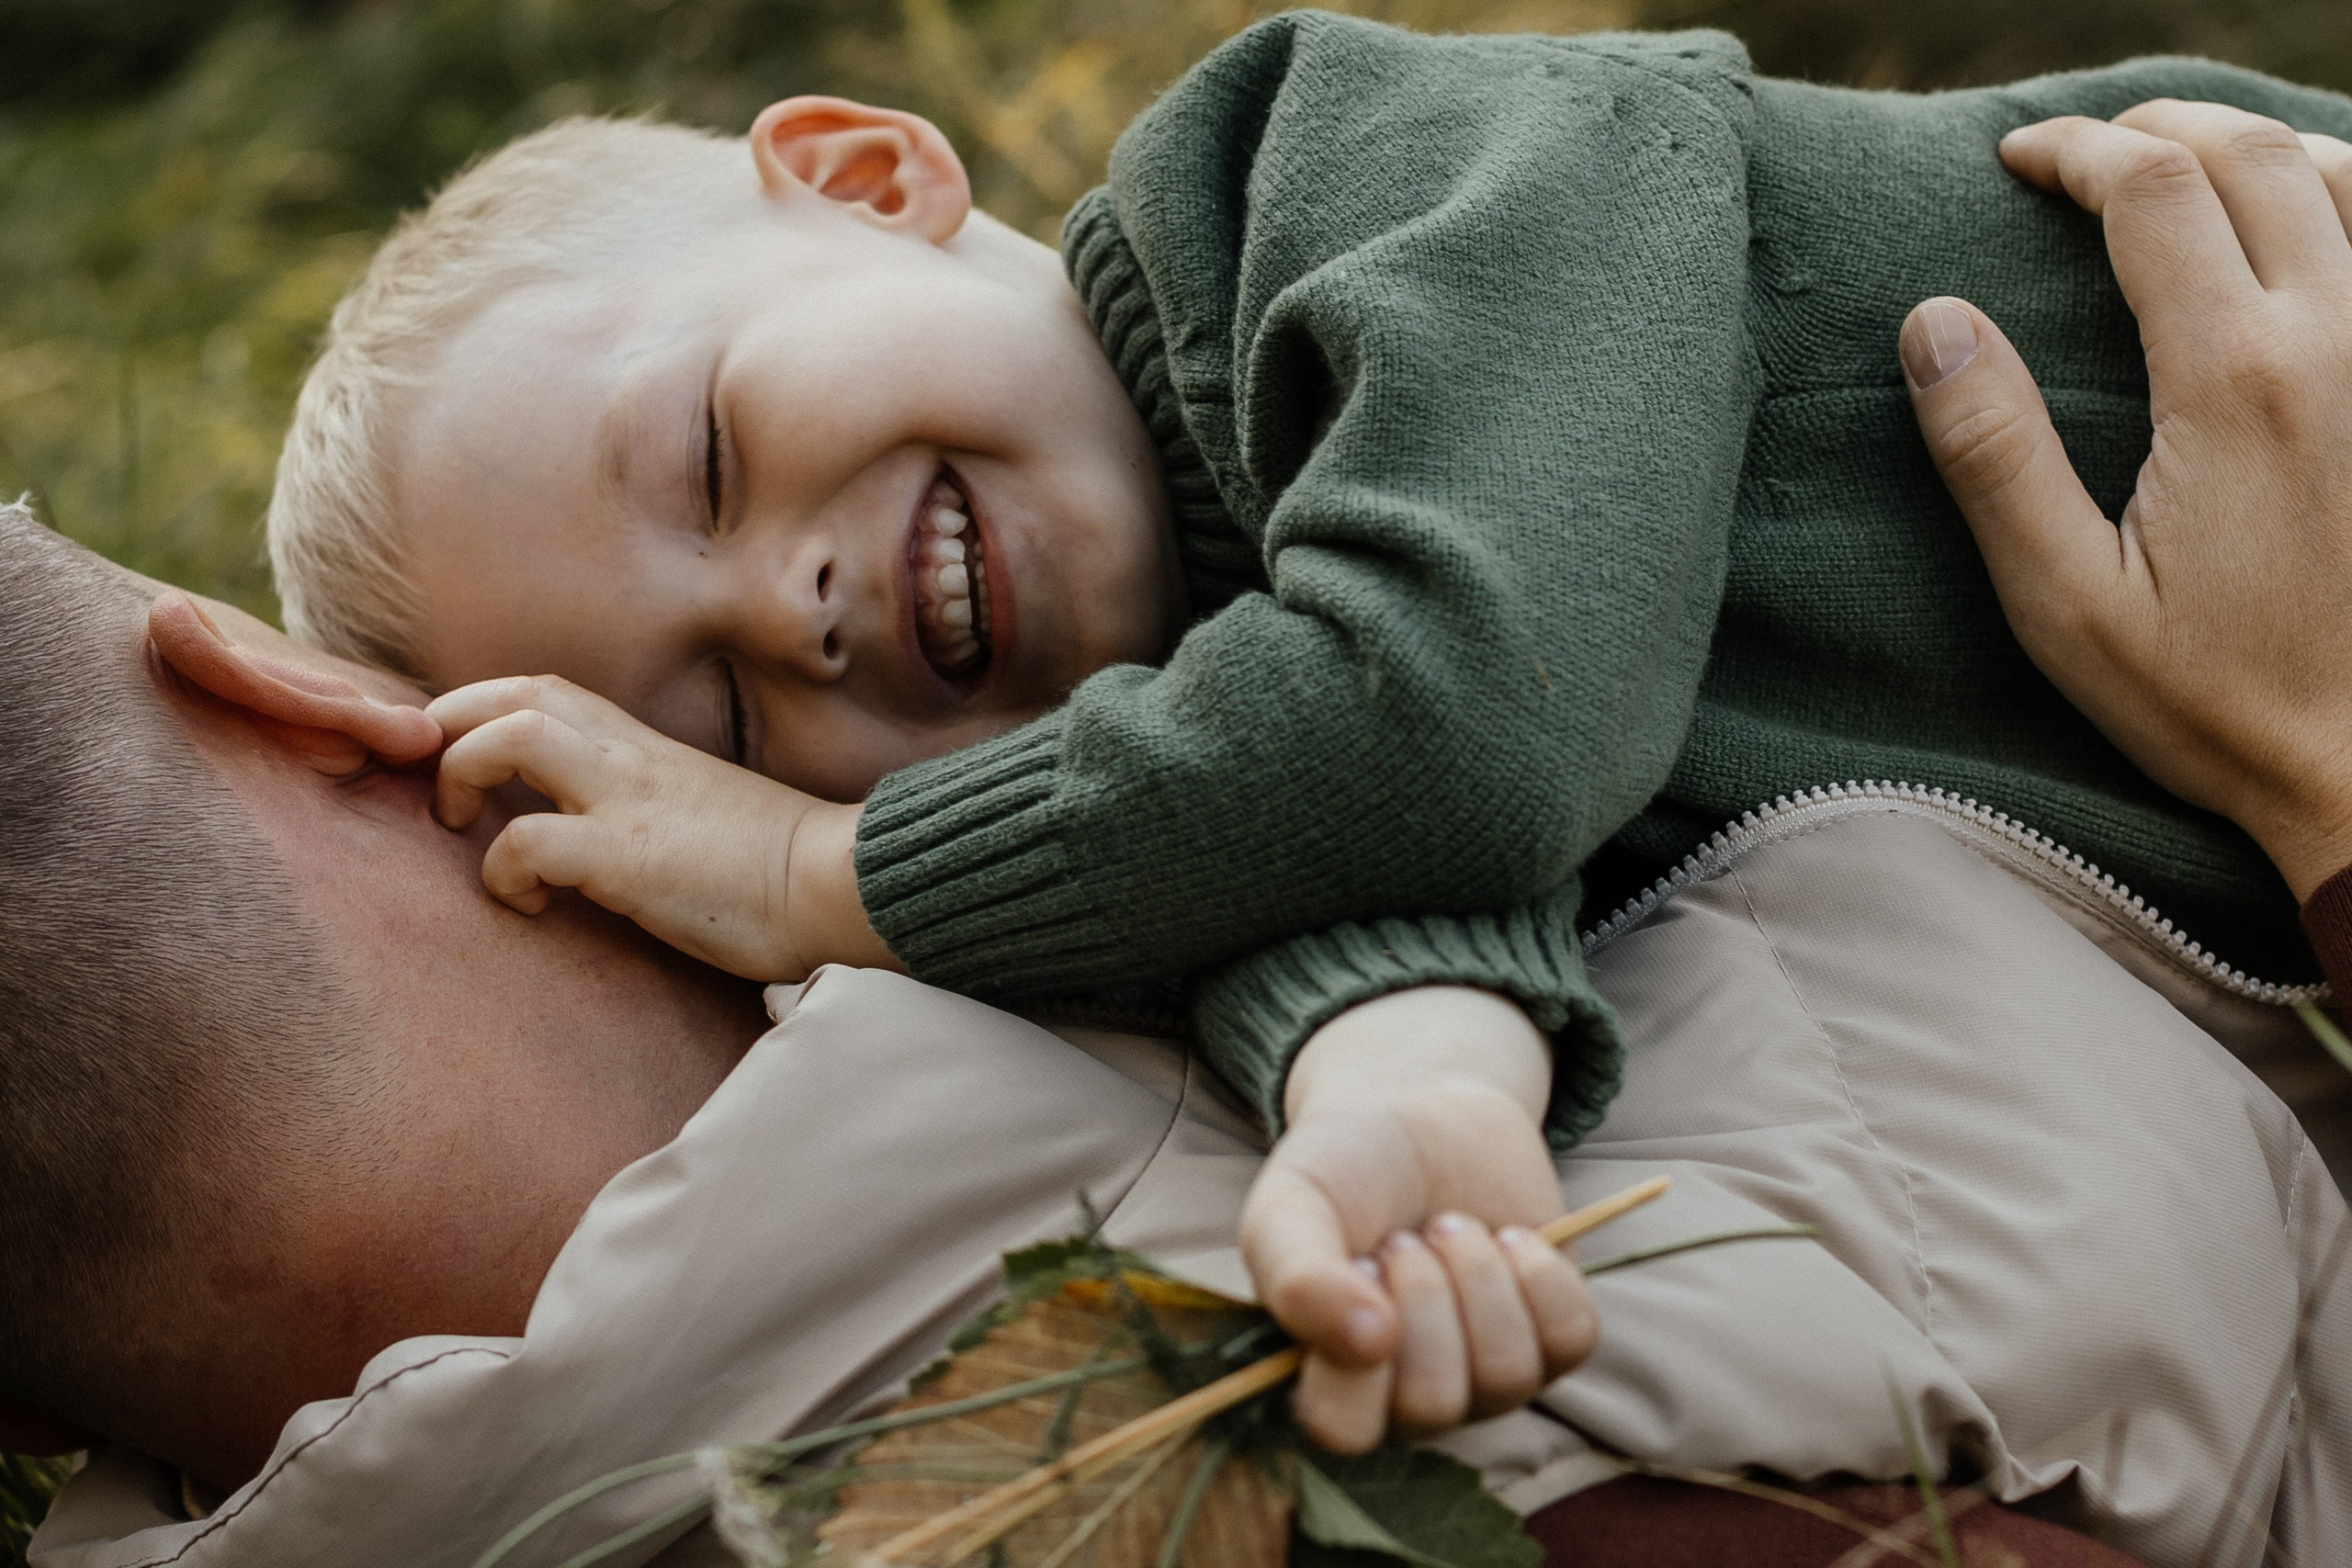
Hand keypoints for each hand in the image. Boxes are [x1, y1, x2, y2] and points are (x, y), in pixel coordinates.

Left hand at [427, 675, 900, 978]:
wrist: (841, 882)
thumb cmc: (779, 864)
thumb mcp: (698, 809)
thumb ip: (645, 799)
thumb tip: (597, 826)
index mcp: (645, 747)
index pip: (542, 691)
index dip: (478, 713)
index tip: (460, 765)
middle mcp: (629, 757)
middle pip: (511, 693)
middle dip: (448, 727)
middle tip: (439, 788)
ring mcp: (628, 801)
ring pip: (509, 737)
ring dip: (463, 774)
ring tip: (466, 826)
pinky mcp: (628, 857)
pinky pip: (528, 843)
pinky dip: (503, 872)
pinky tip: (527, 903)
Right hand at [1239, 986, 1596, 1453]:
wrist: (1418, 1109)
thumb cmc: (1341, 1169)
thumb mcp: (1290, 1205)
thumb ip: (1295, 1277)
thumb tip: (1367, 1346)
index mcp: (1331, 1381)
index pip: (1344, 1429)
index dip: (1355, 1351)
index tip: (1358, 1265)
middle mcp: (1410, 1398)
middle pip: (1434, 1403)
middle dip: (1423, 1295)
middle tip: (1403, 1239)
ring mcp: (1486, 1375)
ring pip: (1508, 1374)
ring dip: (1477, 1275)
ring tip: (1448, 1228)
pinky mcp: (1551, 1337)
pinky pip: (1570, 1337)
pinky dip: (1539, 1271)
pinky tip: (1506, 1236)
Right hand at [1903, 101, 2351, 896]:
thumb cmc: (2207, 697)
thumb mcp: (2063, 602)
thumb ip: (1994, 455)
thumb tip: (1933, 321)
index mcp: (2234, 382)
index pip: (2152, 192)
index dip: (2074, 153)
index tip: (2014, 160)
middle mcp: (2336, 339)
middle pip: (2248, 155)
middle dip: (2153, 130)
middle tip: (2081, 151)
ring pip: (2340, 173)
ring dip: (2248, 145)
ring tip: (2177, 164)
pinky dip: (2339, 190)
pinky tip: (2297, 214)